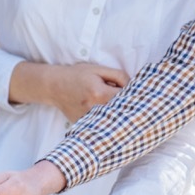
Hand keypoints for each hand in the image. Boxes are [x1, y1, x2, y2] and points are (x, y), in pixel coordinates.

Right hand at [9, 62, 128, 124]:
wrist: (54, 86)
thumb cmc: (77, 75)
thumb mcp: (99, 70)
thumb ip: (119, 76)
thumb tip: (133, 87)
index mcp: (99, 94)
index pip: (126, 98)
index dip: (134, 96)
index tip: (140, 95)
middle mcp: (93, 109)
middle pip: (121, 112)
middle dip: (128, 107)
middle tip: (136, 104)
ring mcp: (87, 120)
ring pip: (112, 120)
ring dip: (118, 114)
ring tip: (121, 109)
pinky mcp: (83, 125)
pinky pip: (101, 124)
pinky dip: (107, 120)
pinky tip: (108, 114)